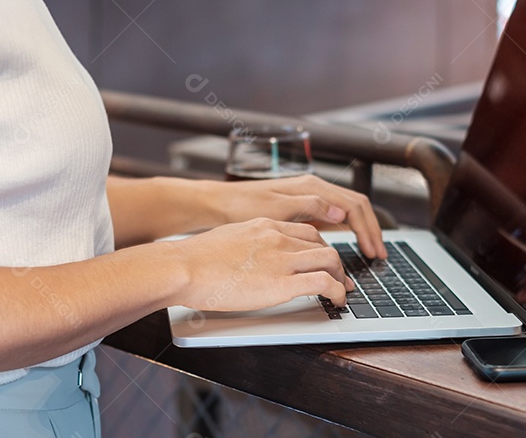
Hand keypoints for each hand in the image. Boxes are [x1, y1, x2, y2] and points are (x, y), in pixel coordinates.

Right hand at [168, 218, 354, 309]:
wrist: (184, 267)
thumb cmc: (195, 259)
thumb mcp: (227, 239)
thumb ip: (246, 244)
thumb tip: (247, 259)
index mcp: (264, 225)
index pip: (306, 231)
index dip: (320, 248)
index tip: (323, 261)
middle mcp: (278, 237)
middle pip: (323, 244)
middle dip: (335, 263)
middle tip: (339, 278)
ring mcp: (282, 258)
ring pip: (331, 259)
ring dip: (340, 277)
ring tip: (340, 292)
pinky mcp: (282, 282)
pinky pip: (323, 283)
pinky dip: (337, 292)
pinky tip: (336, 301)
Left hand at [212, 175, 387, 258]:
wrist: (217, 204)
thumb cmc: (241, 206)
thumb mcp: (275, 209)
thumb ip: (310, 208)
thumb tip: (342, 213)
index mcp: (311, 187)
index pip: (354, 206)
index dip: (368, 230)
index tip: (373, 252)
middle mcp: (314, 189)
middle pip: (356, 207)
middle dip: (372, 231)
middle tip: (380, 256)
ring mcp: (309, 198)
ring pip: (347, 212)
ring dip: (362, 231)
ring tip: (370, 254)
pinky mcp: (302, 210)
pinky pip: (334, 219)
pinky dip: (347, 233)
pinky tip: (347, 249)